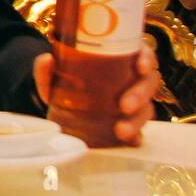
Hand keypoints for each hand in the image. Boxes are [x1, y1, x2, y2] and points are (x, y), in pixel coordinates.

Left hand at [33, 45, 159, 144]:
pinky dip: (137, 136)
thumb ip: (46, 68)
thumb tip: (48, 60)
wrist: (58, 109)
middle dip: (141, 94)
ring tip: (121, 130)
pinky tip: (129, 141)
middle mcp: (132, 80)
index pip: (143, 54)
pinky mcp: (130, 124)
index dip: (146, 58)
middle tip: (124, 106)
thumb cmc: (63, 82)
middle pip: (149, 82)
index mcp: (121, 59)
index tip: (139, 67)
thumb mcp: (52, 74)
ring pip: (147, 108)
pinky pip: (140, 131)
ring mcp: (135, 103)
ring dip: (137, 120)